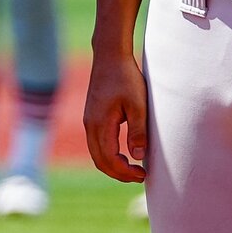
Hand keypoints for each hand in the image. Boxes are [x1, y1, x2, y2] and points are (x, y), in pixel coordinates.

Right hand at [83, 50, 147, 182]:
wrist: (110, 55)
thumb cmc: (126, 78)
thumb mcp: (138, 105)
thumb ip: (137, 131)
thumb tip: (137, 157)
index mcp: (100, 123)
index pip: (109, 159)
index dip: (125, 172)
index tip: (143, 174)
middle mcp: (90, 124)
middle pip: (99, 160)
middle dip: (118, 173)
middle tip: (139, 176)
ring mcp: (88, 120)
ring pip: (96, 153)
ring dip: (113, 165)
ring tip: (133, 168)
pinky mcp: (91, 115)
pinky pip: (96, 143)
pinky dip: (108, 154)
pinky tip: (123, 152)